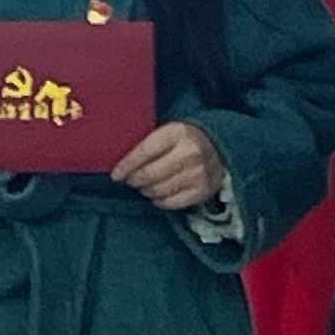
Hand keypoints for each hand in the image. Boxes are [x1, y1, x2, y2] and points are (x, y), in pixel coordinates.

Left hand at [110, 121, 229, 213]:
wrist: (219, 149)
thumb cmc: (183, 141)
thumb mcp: (168, 132)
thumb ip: (147, 142)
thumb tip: (118, 161)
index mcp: (177, 133)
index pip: (144, 151)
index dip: (126, 165)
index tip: (115, 175)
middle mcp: (190, 152)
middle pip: (150, 174)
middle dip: (134, 180)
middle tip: (129, 180)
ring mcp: (198, 173)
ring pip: (159, 190)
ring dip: (146, 190)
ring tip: (144, 186)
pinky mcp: (202, 190)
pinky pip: (171, 203)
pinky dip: (159, 201)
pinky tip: (157, 194)